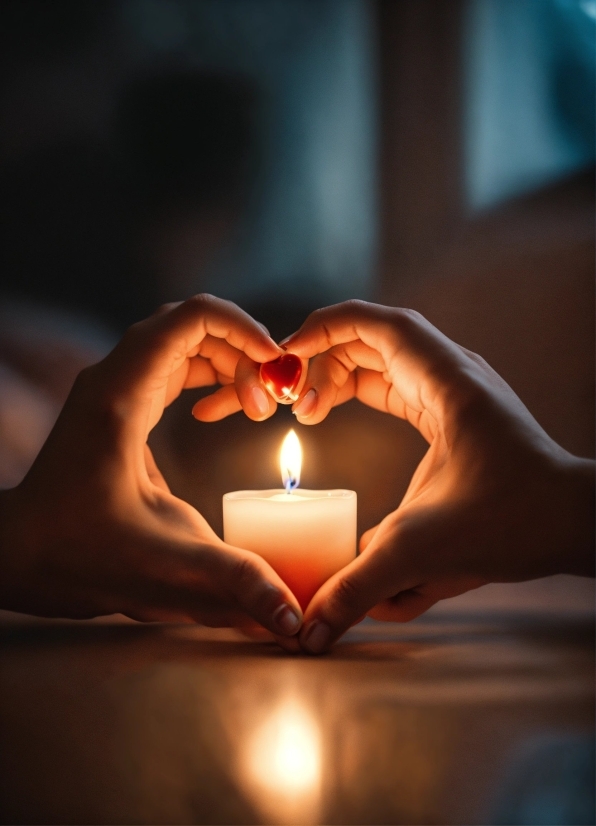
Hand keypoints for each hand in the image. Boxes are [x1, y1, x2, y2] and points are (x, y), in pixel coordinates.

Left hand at [0, 295, 302, 636]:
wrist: (20, 554)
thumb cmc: (79, 554)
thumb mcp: (164, 566)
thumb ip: (236, 583)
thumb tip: (294, 620)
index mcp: (123, 395)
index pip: (191, 316)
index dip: (245, 329)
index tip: (278, 368)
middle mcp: (114, 377)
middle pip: (192, 326)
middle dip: (243, 352)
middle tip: (270, 403)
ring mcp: (112, 386)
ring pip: (182, 342)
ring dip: (227, 363)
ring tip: (255, 409)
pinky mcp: (116, 403)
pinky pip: (170, 365)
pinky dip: (206, 376)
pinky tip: (220, 413)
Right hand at [281, 300, 593, 652]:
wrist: (574, 524)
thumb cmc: (515, 522)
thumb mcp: (424, 551)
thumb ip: (360, 586)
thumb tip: (311, 628)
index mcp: (446, 384)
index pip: (377, 323)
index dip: (323, 330)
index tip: (285, 357)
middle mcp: (452, 375)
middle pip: (373, 340)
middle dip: (324, 362)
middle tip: (292, 401)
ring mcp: (456, 390)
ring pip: (385, 359)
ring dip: (342, 376)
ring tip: (310, 411)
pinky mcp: (456, 413)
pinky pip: (399, 381)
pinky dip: (364, 388)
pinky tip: (340, 411)